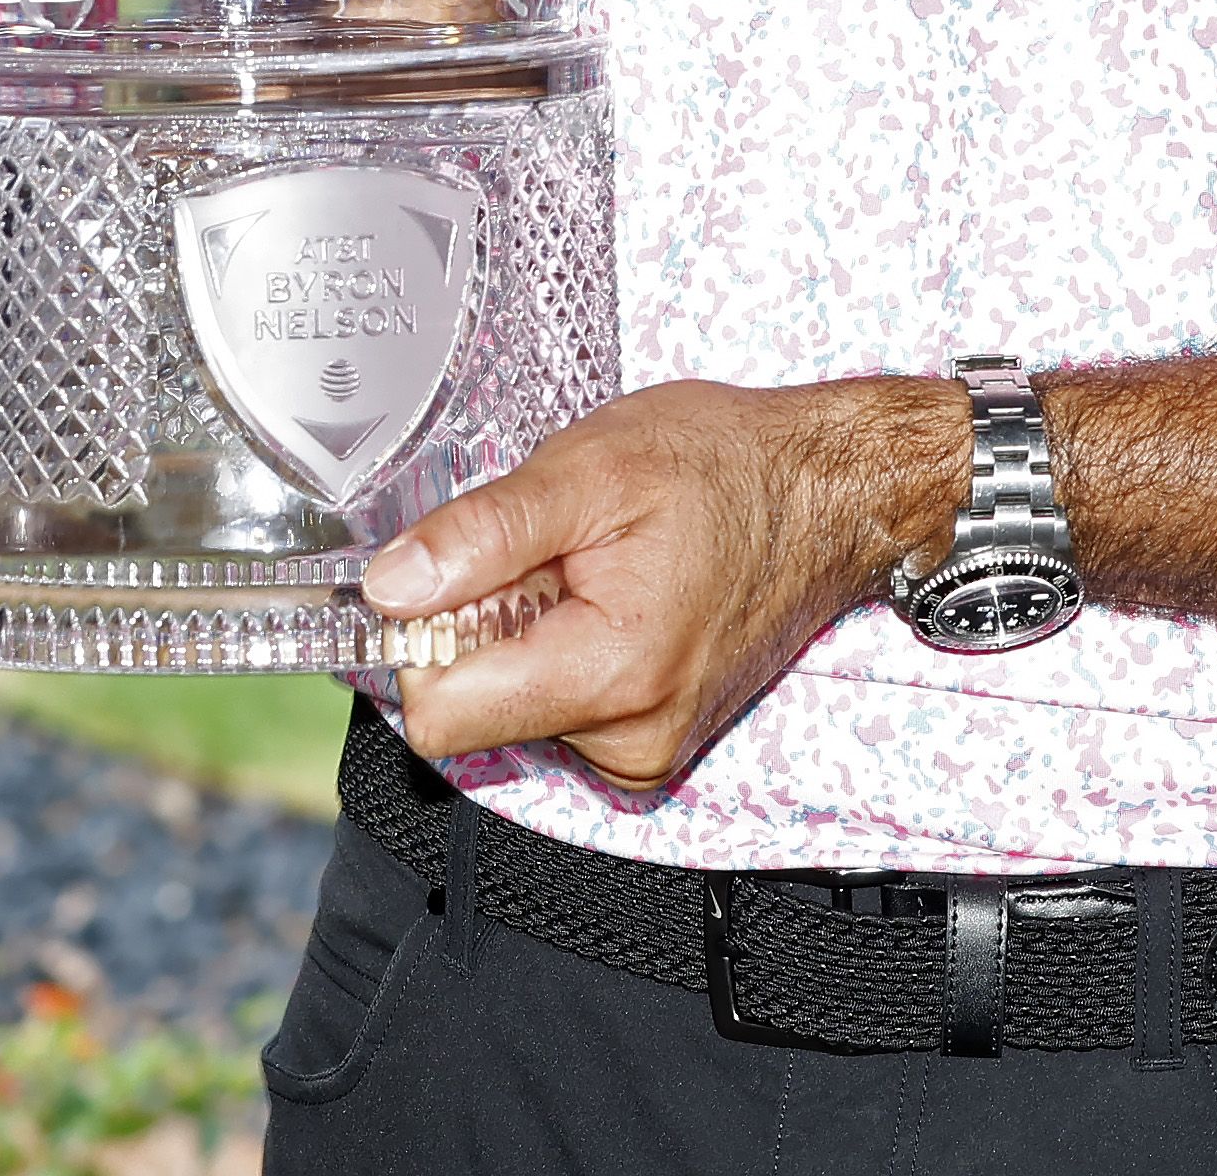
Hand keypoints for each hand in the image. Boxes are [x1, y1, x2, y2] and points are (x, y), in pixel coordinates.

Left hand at [365, 377, 965, 792]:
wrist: (827, 492)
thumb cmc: (725, 468)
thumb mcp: (590, 468)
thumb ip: (481, 536)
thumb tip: (390, 589)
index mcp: (610, 674)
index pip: (440, 715)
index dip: (424, 638)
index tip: (462, 575)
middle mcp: (630, 739)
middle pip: (474, 712)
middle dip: (488, 629)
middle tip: (556, 557)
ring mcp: (646, 749)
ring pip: (514, 708)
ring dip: (531, 636)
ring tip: (598, 569)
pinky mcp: (653, 742)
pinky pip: (560, 710)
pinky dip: (567, 652)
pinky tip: (616, 597)